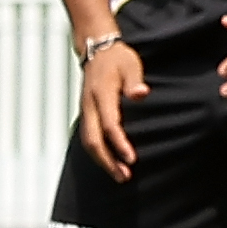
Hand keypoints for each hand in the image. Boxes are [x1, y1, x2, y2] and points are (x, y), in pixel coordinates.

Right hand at [77, 40, 145, 181]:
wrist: (97, 50)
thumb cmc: (119, 58)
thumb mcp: (131, 64)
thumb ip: (135, 80)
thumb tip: (140, 94)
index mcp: (101, 94)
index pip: (109, 125)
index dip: (120, 143)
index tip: (132, 159)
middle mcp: (89, 106)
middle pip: (93, 140)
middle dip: (108, 161)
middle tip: (125, 177)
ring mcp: (85, 111)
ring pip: (88, 142)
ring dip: (102, 160)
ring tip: (120, 175)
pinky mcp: (87, 114)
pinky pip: (89, 137)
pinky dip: (98, 152)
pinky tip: (111, 162)